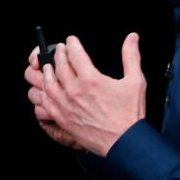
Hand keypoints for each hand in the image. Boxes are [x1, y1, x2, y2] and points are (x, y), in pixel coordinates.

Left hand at [36, 34, 146, 156]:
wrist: (124, 141)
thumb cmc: (130, 114)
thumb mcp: (136, 80)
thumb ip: (131, 56)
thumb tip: (132, 38)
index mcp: (91, 79)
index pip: (75, 54)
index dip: (72, 44)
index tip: (71, 40)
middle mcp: (74, 91)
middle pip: (59, 66)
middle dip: (59, 54)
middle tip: (60, 49)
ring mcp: (65, 106)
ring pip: (48, 83)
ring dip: (47, 71)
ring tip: (49, 66)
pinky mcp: (62, 118)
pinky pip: (45, 103)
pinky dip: (43, 93)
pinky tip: (45, 90)